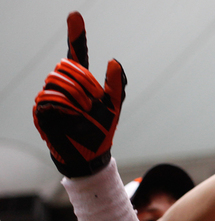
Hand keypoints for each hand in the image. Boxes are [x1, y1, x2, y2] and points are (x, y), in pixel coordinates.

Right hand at [33, 12, 126, 176]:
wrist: (89, 156)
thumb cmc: (100, 132)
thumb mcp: (114, 108)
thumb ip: (116, 86)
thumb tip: (114, 61)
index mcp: (82, 82)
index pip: (77, 54)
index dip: (76, 35)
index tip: (75, 15)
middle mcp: (64, 85)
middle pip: (66, 66)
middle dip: (83, 80)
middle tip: (95, 99)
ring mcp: (51, 96)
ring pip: (56, 80)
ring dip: (76, 94)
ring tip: (86, 110)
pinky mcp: (42, 109)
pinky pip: (49, 97)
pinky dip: (65, 105)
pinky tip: (73, 115)